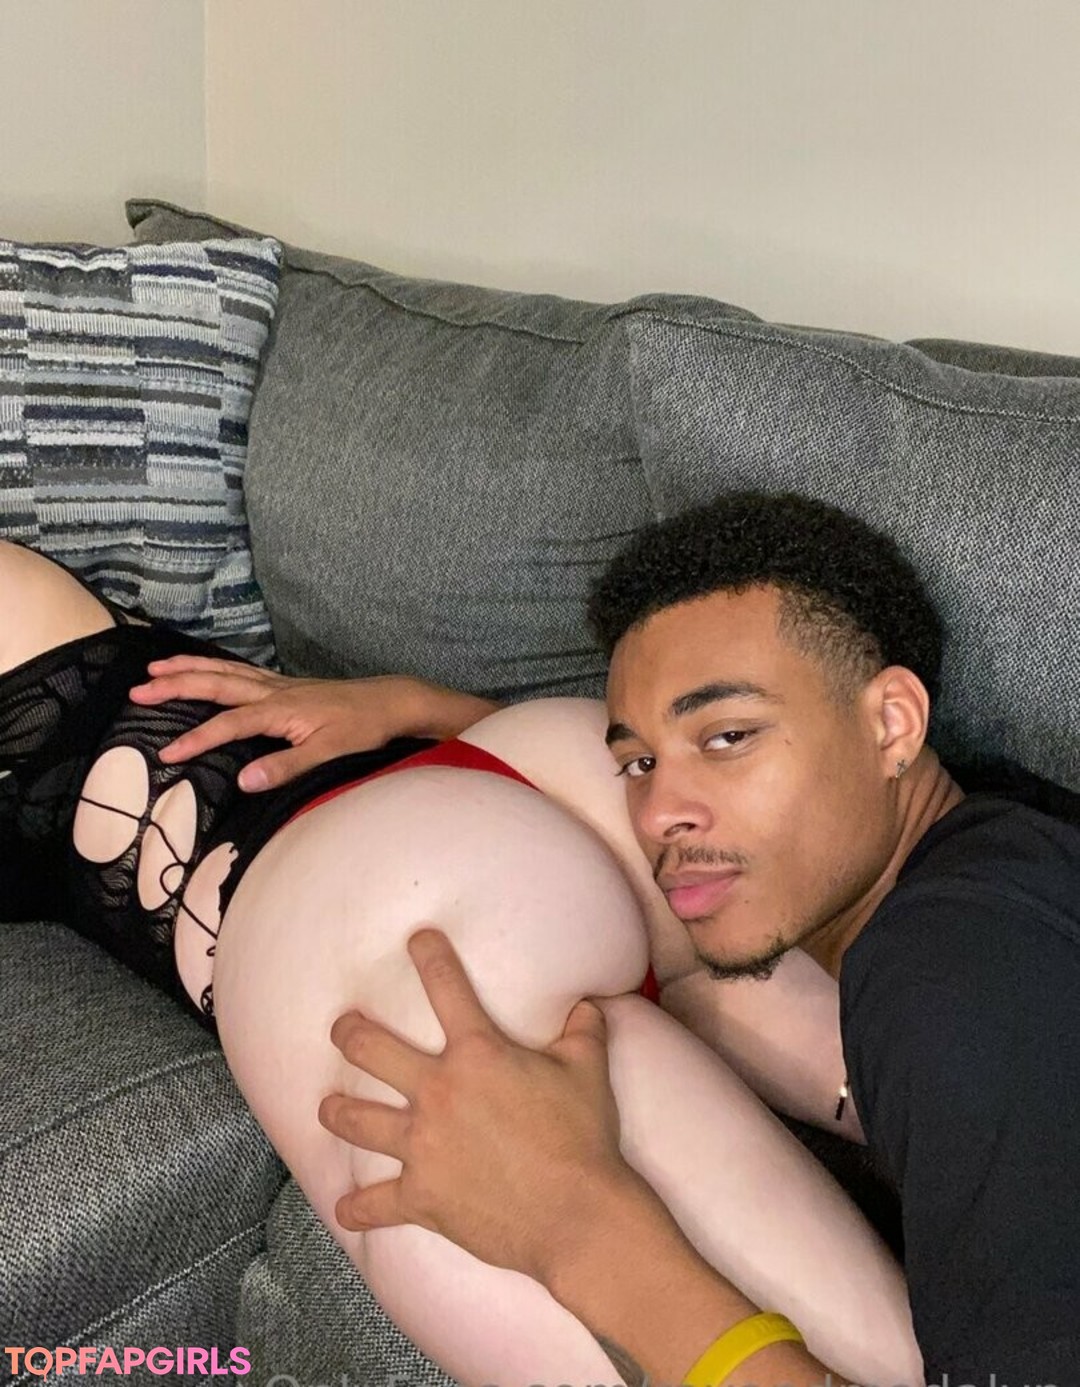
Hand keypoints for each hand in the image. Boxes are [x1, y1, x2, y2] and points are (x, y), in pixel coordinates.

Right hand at [128, 657, 494, 789]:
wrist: (391, 702)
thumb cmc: (363, 730)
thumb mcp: (329, 754)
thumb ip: (286, 767)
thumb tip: (243, 781)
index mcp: (281, 710)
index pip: (230, 724)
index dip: (198, 739)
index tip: (167, 753)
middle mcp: (274, 691)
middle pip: (217, 684)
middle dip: (176, 685)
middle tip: (138, 689)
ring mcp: (279, 684)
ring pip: (226, 670)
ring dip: (190, 668)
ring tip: (156, 667)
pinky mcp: (285, 684)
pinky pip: (240, 669)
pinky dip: (215, 665)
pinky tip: (204, 667)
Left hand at [318, 928, 645, 1284]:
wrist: (576, 1216)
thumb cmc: (583, 1138)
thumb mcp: (589, 1070)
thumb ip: (583, 1030)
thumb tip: (587, 1003)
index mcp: (477, 1054)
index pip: (447, 987)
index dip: (429, 955)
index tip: (416, 939)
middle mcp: (438, 1092)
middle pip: (371, 1051)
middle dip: (349, 1034)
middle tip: (341, 1028)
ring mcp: (423, 1146)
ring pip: (357, 1121)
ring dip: (338, 1112)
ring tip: (328, 1108)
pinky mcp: (421, 1196)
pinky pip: (376, 1205)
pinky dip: (358, 1210)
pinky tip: (346, 1211)